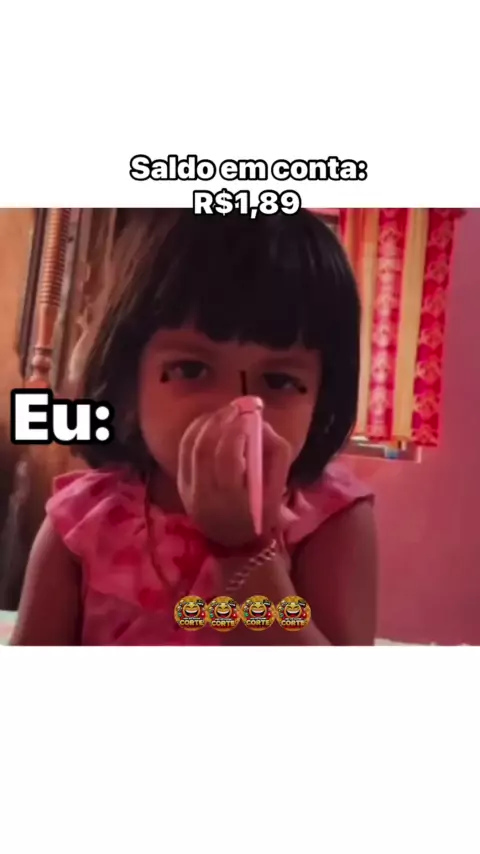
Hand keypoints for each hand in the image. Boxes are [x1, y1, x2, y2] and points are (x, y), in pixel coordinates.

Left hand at [177, 403, 291, 547]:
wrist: (233, 539)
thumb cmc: (260, 512)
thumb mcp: (277, 488)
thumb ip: (275, 454)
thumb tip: (259, 422)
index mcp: (233, 501)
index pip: (228, 460)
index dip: (236, 433)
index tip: (248, 416)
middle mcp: (205, 496)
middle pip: (206, 449)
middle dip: (220, 421)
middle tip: (236, 407)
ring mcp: (189, 489)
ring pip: (192, 446)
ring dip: (208, 422)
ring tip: (225, 412)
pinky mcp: (180, 483)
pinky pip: (184, 449)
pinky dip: (196, 430)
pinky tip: (210, 421)